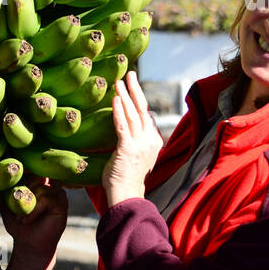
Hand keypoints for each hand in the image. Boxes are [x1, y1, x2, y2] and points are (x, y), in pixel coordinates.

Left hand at [3, 177, 68, 262]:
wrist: (28, 244)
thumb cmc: (18, 223)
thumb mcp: (7, 204)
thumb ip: (5, 189)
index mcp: (37, 180)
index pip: (32, 167)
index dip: (22, 171)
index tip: (12, 179)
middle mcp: (49, 184)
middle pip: (36, 174)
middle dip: (23, 190)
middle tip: (16, 208)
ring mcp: (57, 193)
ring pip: (41, 186)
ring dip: (27, 203)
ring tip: (21, 217)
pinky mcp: (62, 204)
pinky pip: (47, 199)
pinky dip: (33, 210)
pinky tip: (27, 219)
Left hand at [101, 72, 162, 207]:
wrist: (126, 195)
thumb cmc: (126, 178)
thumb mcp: (135, 156)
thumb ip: (133, 142)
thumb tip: (126, 131)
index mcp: (153, 141)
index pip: (146, 115)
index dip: (139, 100)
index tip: (132, 86)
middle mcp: (149, 140)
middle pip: (142, 108)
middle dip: (135, 89)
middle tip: (129, 73)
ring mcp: (140, 143)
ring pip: (132, 113)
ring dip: (125, 95)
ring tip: (119, 81)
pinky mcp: (127, 148)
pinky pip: (122, 125)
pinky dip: (118, 111)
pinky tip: (115, 98)